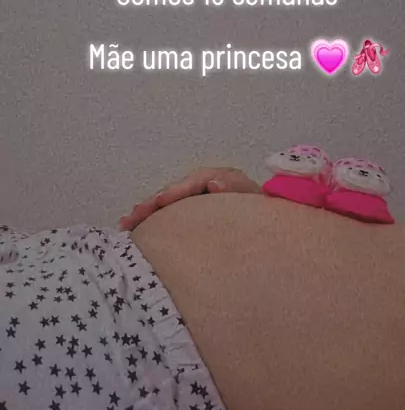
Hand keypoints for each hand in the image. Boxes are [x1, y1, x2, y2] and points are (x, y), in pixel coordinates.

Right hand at [119, 166, 261, 230]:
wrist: (271, 229)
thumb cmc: (264, 215)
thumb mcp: (256, 201)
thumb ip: (237, 190)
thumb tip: (213, 184)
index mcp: (222, 179)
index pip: (194, 182)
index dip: (176, 191)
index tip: (160, 202)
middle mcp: (206, 185)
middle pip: (174, 191)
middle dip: (152, 203)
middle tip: (135, 215)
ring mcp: (197, 199)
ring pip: (167, 203)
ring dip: (146, 212)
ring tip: (127, 224)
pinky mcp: (192, 214)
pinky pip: (169, 215)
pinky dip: (152, 221)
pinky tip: (134, 230)